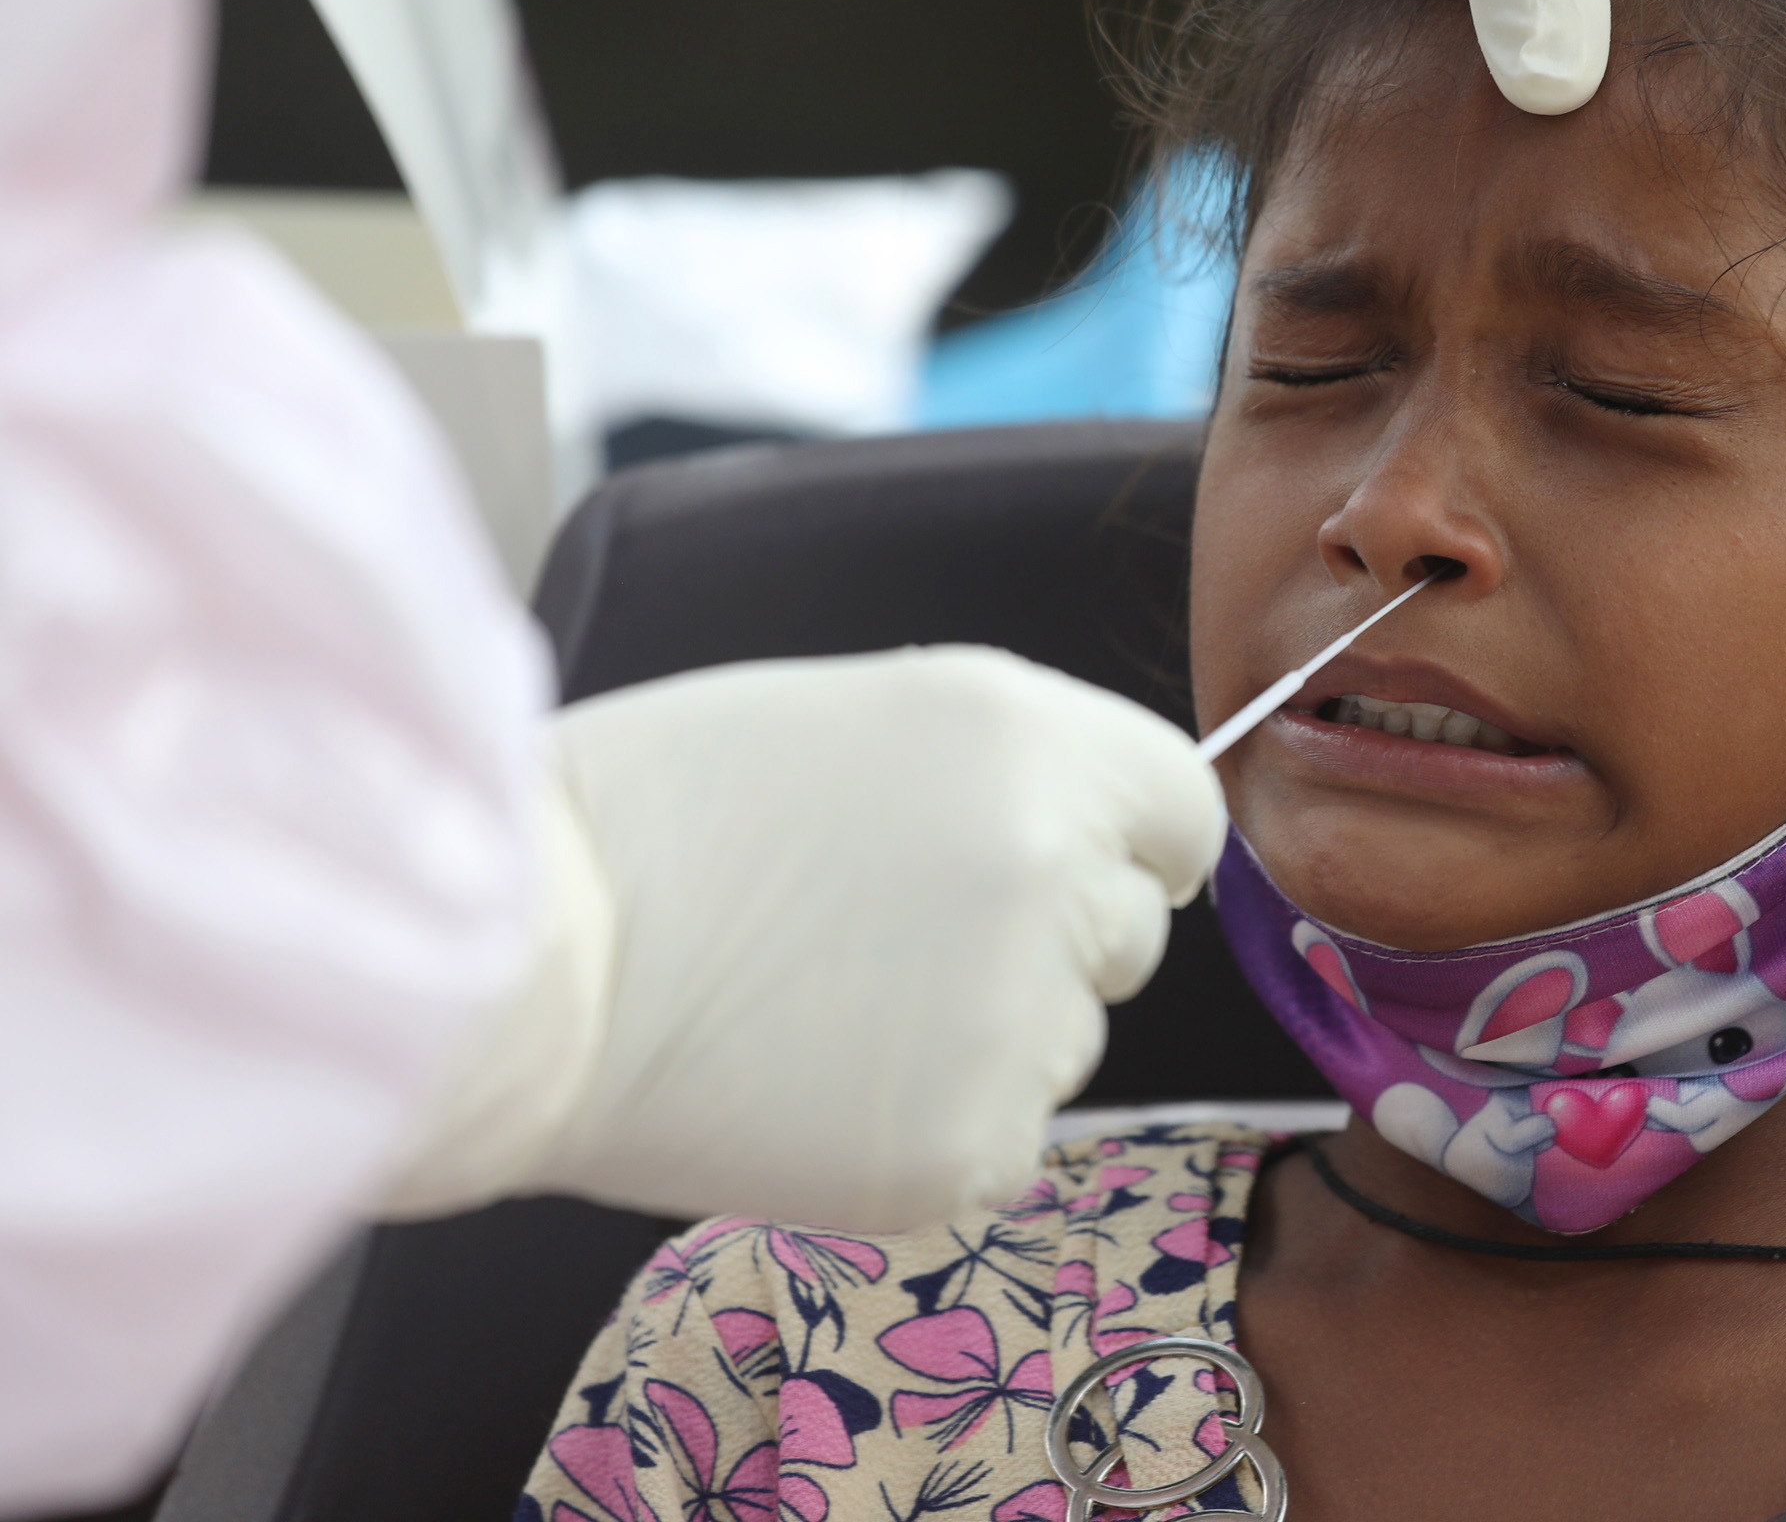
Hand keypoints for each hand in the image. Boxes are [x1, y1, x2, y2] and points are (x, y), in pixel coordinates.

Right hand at [384, 646, 1224, 1230]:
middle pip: (1128, 932)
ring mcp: (1022, 1019)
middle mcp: (1054, 869)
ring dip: (984, 1033)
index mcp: (1029, 740)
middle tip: (890, 938)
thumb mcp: (855, 721)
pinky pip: (1004, 1140)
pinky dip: (931, 1127)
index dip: (1123, 841)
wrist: (520, 967)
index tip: (1066, 864)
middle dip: (1045, 939)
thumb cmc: (650, 820)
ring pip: (1067, 1040)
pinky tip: (814, 1084)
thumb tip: (1090, 830)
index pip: (1181, 808)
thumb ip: (999, 772)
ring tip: (824, 1004)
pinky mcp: (970, 1146)